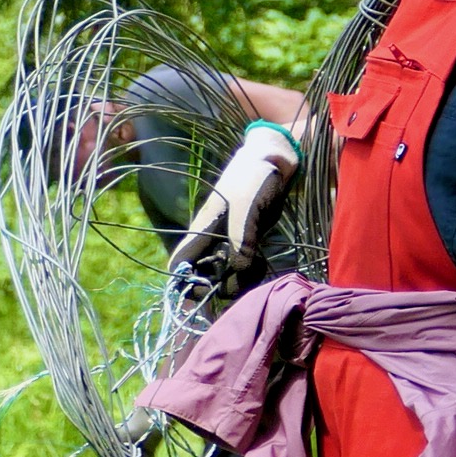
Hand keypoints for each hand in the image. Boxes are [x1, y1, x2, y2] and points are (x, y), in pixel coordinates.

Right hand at [171, 120, 298, 279]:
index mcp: (202, 229)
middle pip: (202, 273)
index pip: (180, 262)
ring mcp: (228, 239)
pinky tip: (260, 264)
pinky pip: (241, 264)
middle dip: (216, 286)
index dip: (185, 283)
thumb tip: (234, 276)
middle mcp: (211, 238)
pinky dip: (248, 270)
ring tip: (253, 272)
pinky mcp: (246, 240)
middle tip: (237, 287)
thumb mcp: (247, 213)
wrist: (274, 160)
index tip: (203, 296)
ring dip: (235, 279)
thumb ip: (241, 245)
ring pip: (223, 271)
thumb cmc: (254, 180)